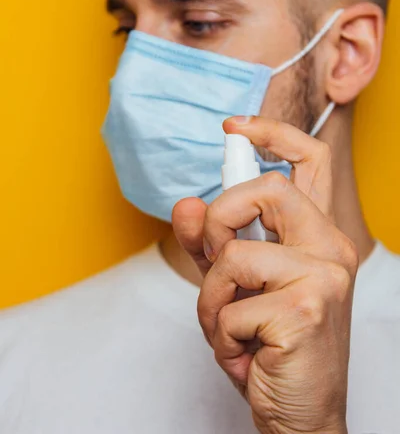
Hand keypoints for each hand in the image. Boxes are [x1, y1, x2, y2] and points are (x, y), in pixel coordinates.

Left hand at [173, 117, 357, 433]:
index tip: (234, 127)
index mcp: (317, 233)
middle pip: (267, 187)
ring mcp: (324, 275)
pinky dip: (220, 332)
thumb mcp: (232, 286)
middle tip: (213, 255)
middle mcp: (331, 246)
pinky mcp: (306, 309)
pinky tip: (244, 352)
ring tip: (229, 326)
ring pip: (234, 253)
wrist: (301, 412)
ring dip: (212, 297)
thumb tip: (186, 204)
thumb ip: (207, 243)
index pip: (310, 160)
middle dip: (220, 217)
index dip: (273, 132)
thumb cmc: (271, 343)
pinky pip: (230, 304)